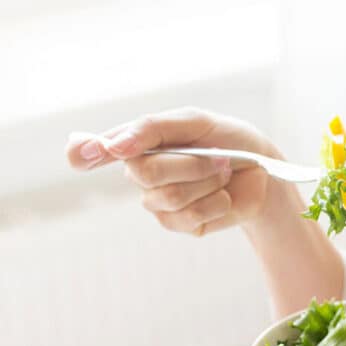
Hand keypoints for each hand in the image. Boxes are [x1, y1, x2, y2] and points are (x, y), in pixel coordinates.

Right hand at [64, 106, 282, 235]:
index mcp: (137, 142)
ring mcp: (157, 201)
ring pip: (171, 196)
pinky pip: (189, 217)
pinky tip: (222, 196)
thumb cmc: (227, 140)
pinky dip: (216, 203)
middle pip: (145, 172)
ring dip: (208, 182)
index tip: (82, 156)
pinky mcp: (179, 224)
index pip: (92, 149)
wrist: (262, 170)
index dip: (85, 151)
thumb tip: (114, 145)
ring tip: (222, 174)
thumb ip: (153, 127)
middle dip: (191, 164)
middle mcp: (140, 172)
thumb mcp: (196, 121)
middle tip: (217, 159)